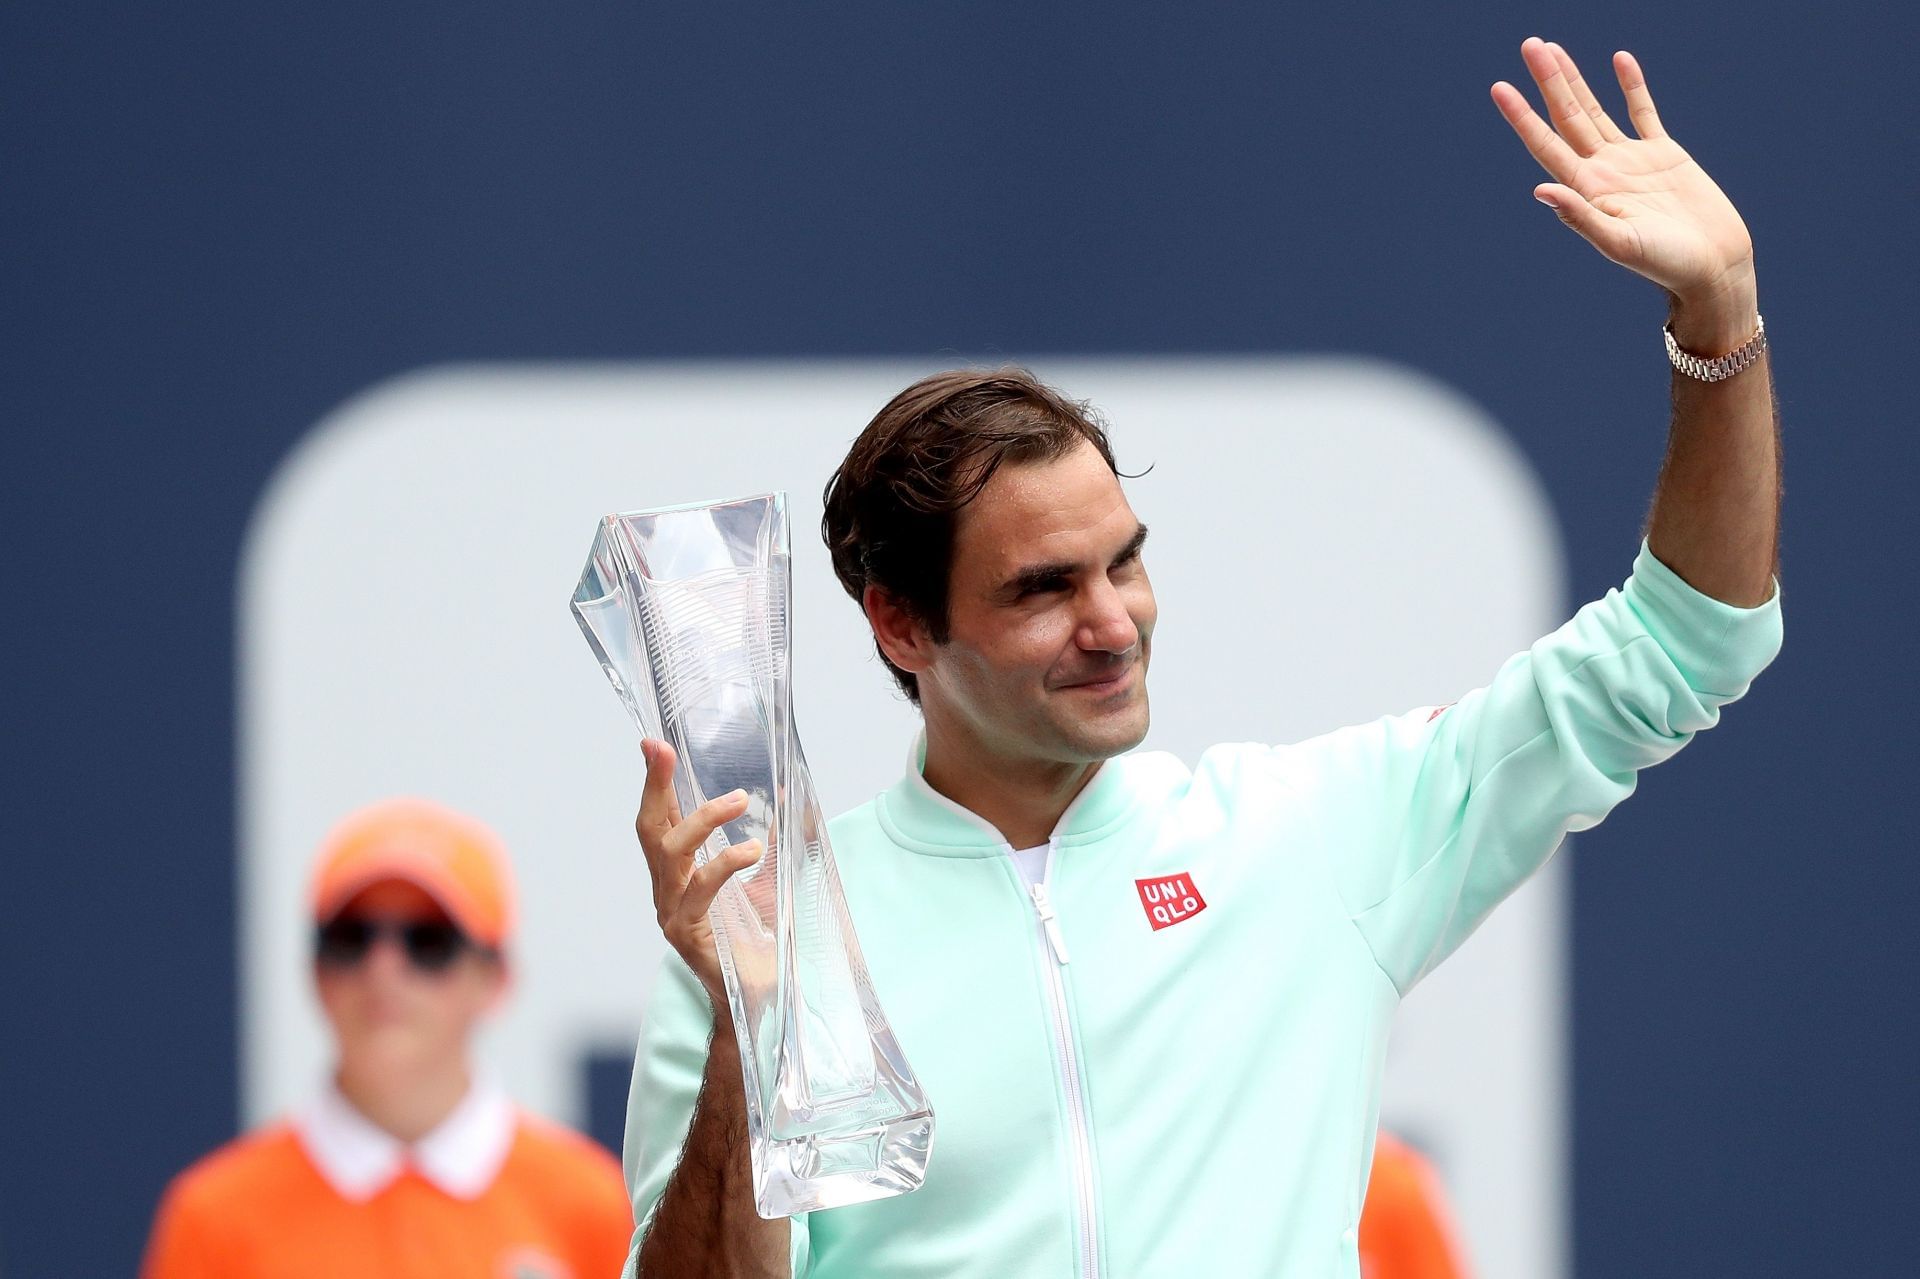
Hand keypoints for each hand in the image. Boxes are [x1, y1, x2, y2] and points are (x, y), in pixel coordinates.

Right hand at [635, 737, 764, 1013]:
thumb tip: (788, 795)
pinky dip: (726, 864)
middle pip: (650, 829)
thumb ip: (775, 841)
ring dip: (703, 820)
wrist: (760, 1000)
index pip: (660, 819)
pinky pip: (700, 889)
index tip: (654, 743)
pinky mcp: (687, 933)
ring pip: (670, 853)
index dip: (655, 781)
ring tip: (739, 800)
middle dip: (655, 785)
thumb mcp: (770, 881)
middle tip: (663, 750)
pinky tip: (753, 851)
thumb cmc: (759, 942)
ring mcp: (671, 912)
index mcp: (679, 874)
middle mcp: (667, 890)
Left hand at [1492, 38, 1755, 320]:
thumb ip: (1580, 216)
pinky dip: (1631, 86)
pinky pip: (1643, 112)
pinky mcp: (1663, 154)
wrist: (1712, 266)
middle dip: (1547, 81)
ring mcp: (1631, 161)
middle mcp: (1602, 171)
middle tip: (1530, 44)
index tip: (1500, 86)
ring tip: (1553, 49)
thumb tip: (1539, 189)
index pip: (1545, 144)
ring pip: (1594, 110)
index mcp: (1586, 190)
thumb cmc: (1665, 264)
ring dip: (1575, 80)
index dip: (1522, 116)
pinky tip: (1619, 60)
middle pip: (1566, 117)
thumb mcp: (1619, 242)